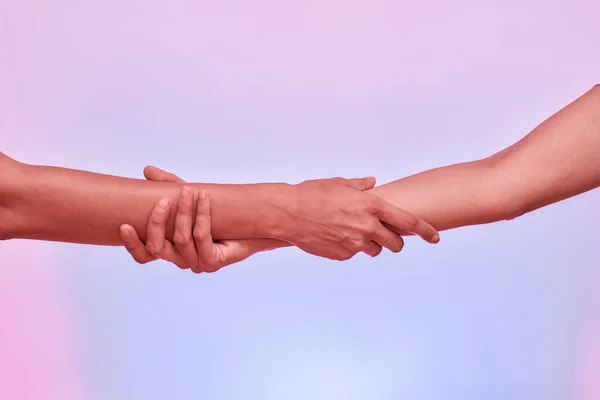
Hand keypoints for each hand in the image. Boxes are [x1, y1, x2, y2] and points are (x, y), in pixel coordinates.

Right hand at [120, 166, 285, 272]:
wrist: (250, 224)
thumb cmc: (216, 212)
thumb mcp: (188, 197)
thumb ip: (167, 186)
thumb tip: (146, 170)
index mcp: (170, 249)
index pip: (144, 255)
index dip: (132, 244)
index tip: (125, 225)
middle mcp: (181, 259)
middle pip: (157, 248)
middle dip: (157, 222)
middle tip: (164, 200)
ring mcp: (197, 263)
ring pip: (181, 240)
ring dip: (183, 213)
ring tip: (188, 191)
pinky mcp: (214, 261)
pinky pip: (202, 237)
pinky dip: (202, 215)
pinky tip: (205, 198)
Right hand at [278, 176, 439, 259]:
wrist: (288, 213)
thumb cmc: (313, 193)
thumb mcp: (339, 184)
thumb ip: (360, 186)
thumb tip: (372, 182)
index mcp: (371, 206)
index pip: (409, 222)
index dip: (426, 231)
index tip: (436, 237)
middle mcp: (367, 227)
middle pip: (395, 243)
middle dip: (393, 241)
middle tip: (384, 236)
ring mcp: (355, 244)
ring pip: (374, 250)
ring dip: (370, 245)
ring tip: (351, 232)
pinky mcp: (342, 255)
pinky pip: (353, 254)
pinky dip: (348, 248)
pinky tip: (333, 236)